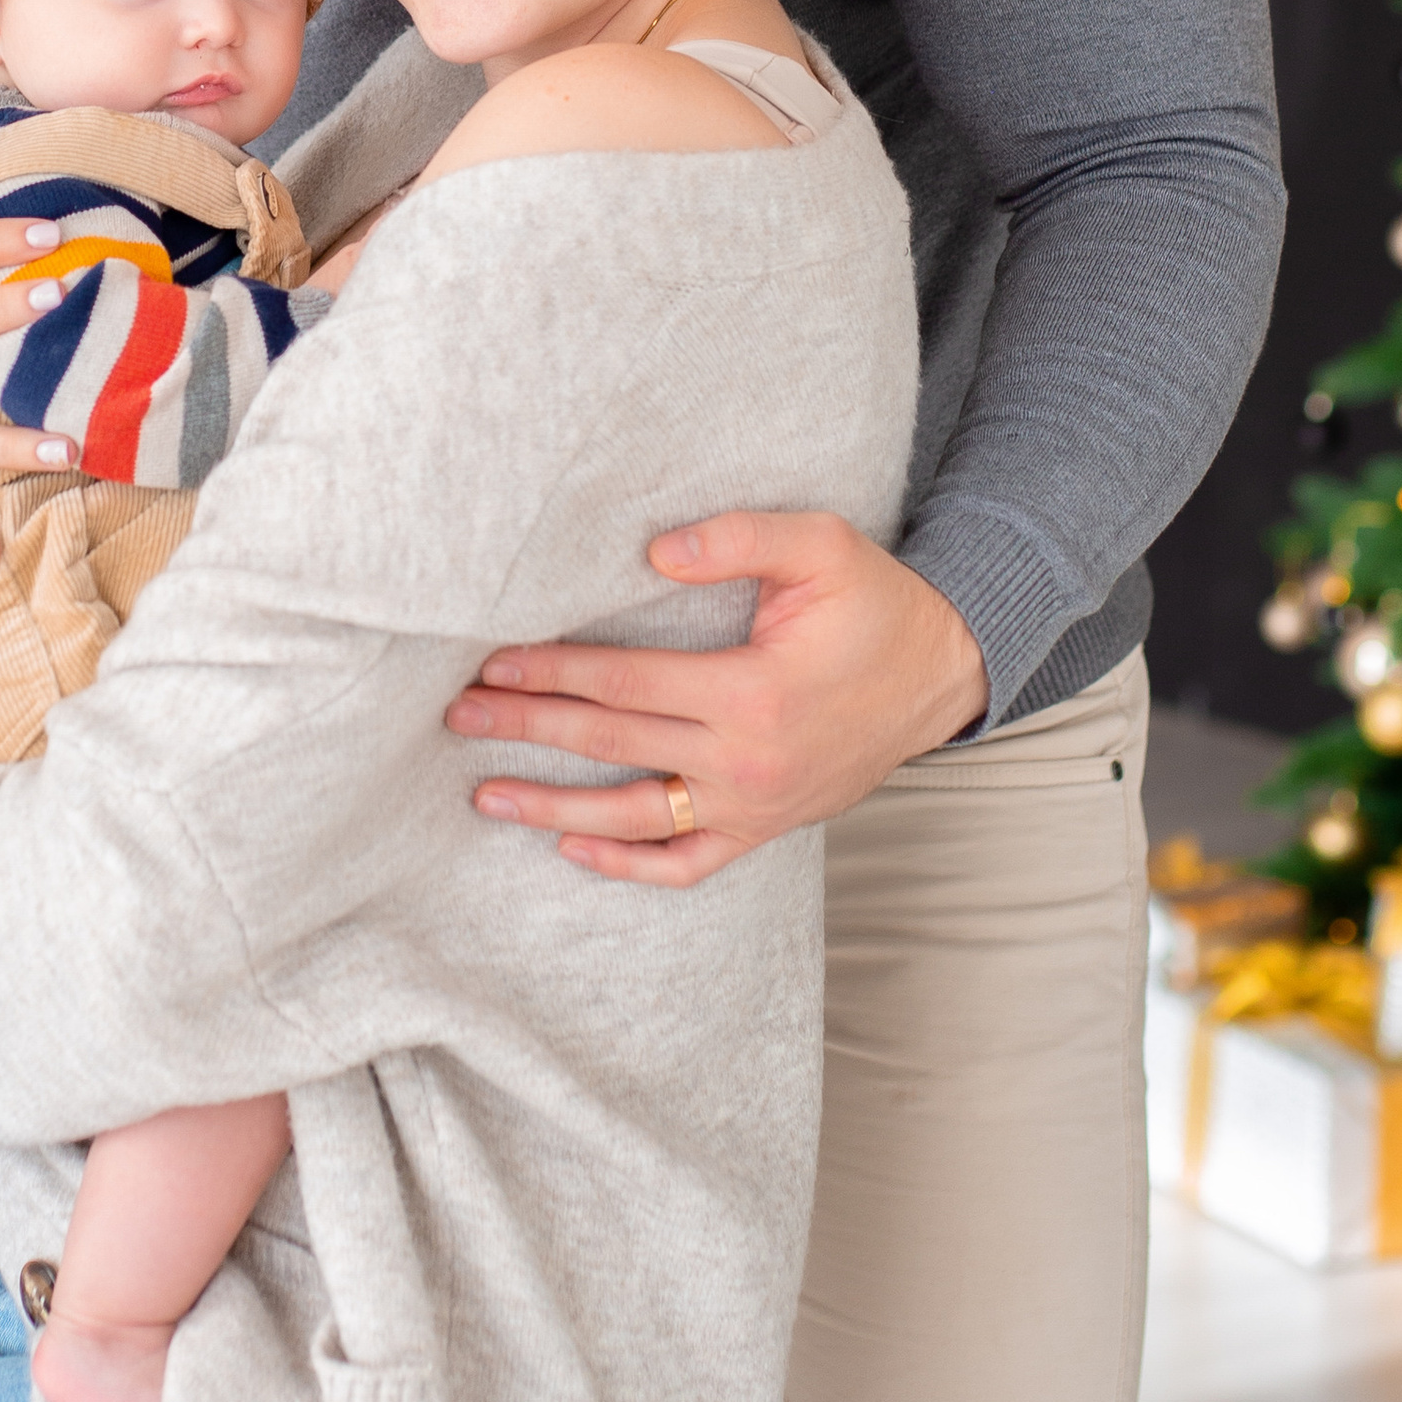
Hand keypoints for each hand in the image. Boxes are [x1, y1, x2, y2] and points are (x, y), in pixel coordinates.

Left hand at [447, 511, 989, 885]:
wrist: (944, 674)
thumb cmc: (876, 604)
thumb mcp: (822, 545)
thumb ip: (740, 538)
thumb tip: (655, 550)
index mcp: (751, 692)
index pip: (621, 683)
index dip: (550, 671)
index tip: (491, 662)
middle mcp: (744, 761)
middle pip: (610, 745)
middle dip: (527, 729)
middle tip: (457, 717)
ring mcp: (752, 805)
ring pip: (633, 817)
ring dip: (552, 808)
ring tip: (486, 796)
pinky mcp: (764, 828)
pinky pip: (686, 863)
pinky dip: (628, 864)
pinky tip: (574, 848)